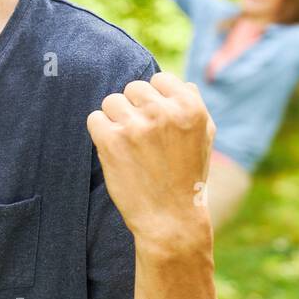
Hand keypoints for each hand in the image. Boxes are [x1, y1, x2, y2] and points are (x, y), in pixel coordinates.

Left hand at [86, 71, 214, 242]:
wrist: (170, 219)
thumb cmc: (187, 178)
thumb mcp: (204, 138)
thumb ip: (193, 106)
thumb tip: (181, 83)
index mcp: (190, 107)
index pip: (158, 79)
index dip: (154, 99)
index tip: (154, 120)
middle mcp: (163, 112)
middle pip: (133, 88)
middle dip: (133, 108)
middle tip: (140, 135)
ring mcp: (135, 126)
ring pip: (111, 101)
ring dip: (115, 119)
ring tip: (127, 144)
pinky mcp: (111, 141)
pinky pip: (94, 118)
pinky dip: (99, 132)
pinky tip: (113, 149)